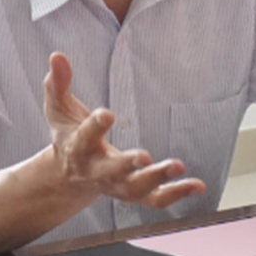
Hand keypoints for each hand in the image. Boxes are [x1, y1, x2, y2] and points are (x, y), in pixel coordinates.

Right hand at [44, 52, 205, 206]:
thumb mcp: (58, 108)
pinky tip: (198, 185)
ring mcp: (116, 185)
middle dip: (127, 165)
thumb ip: (57, 83)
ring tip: (179, 166)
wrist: (69, 176)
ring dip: (158, 179)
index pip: (84, 137)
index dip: (95, 126)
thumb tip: (57, 56)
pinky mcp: (134, 193)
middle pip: (111, 172)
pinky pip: (156, 199)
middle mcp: (96, 171)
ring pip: (136, 189)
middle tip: (145, 156)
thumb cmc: (68, 134)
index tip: (107, 114)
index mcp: (77, 148)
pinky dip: (177, 194)